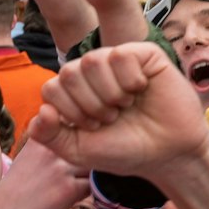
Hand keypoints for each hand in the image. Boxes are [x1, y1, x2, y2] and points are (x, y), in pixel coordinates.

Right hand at [0, 139, 89, 208]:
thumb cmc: (21, 182)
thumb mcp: (30, 151)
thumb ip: (52, 139)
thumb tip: (81, 133)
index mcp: (42, 135)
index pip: (74, 128)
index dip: (78, 138)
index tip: (72, 149)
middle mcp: (52, 149)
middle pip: (87, 144)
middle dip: (88, 155)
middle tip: (77, 168)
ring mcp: (62, 169)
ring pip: (93, 164)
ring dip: (89, 172)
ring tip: (75, 180)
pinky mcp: (69, 189)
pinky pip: (92, 184)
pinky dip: (86, 189)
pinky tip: (72, 193)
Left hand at [27, 45, 208, 179]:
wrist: (166, 154)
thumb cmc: (124, 149)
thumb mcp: (78, 151)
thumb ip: (49, 135)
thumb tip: (42, 111)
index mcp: (73, 91)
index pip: (51, 89)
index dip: (71, 113)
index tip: (94, 127)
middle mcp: (92, 72)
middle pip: (69, 73)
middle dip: (90, 105)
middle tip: (112, 117)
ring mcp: (116, 61)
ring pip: (92, 61)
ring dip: (110, 94)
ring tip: (126, 105)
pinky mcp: (143, 54)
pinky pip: (120, 56)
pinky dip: (130, 80)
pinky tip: (142, 89)